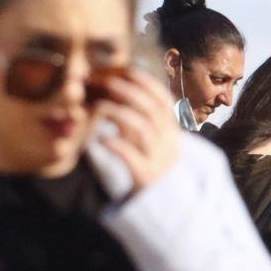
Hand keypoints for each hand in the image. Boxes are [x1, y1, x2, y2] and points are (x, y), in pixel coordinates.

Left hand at [94, 66, 181, 191]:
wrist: (161, 200)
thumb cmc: (148, 161)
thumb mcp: (146, 137)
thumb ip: (136, 116)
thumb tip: (119, 86)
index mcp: (170, 129)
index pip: (164, 100)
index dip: (148, 83)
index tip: (130, 69)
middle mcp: (168, 141)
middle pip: (153, 111)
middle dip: (131, 93)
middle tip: (109, 82)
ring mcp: (158, 158)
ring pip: (144, 130)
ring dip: (121, 114)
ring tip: (100, 106)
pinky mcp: (145, 175)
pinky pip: (131, 156)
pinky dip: (116, 144)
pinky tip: (100, 138)